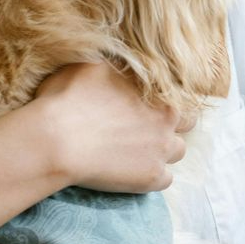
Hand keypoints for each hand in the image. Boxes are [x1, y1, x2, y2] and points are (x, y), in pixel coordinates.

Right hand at [35, 62, 192, 192]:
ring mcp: (162, 149)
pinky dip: (152, 175)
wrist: (57, 140)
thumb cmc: (68, 98)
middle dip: (170, 123)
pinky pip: (166, 179)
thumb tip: (122, 64)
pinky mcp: (152, 177)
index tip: (146, 104)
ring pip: (178, 150)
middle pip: (187, 121)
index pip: (176, 92)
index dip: (161, 98)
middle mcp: (167, 117)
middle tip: (146, 126)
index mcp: (155, 88)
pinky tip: (132, 171)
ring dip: (163, 149)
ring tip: (138, 150)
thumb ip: (117, 66)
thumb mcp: (92, 66)